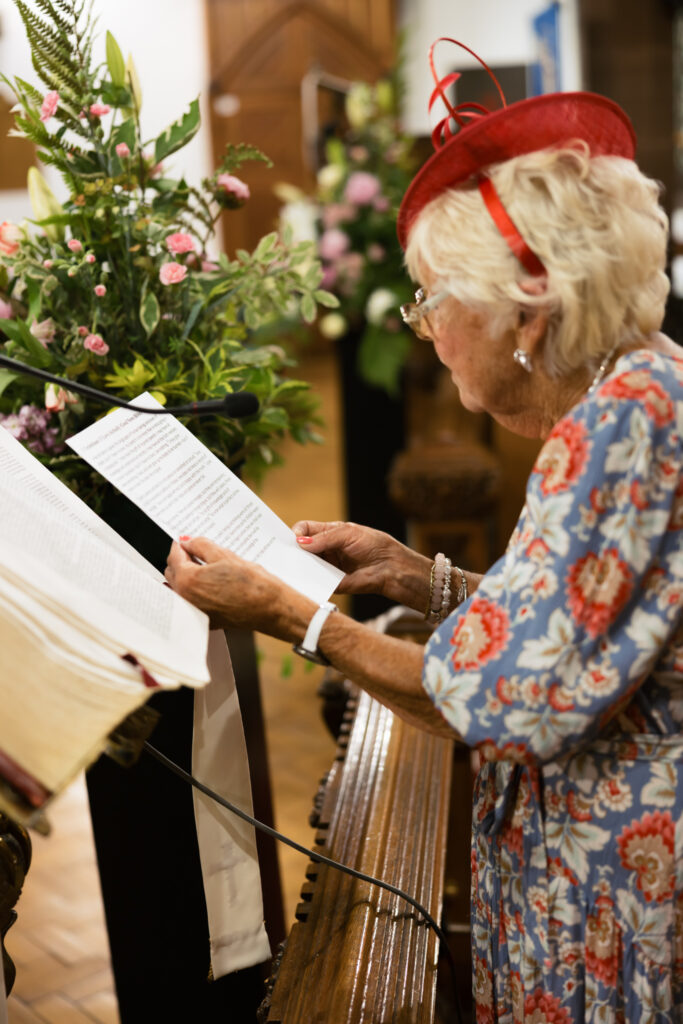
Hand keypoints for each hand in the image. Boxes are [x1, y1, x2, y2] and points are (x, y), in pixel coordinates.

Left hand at [165, 536, 306, 635]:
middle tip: (197, 552)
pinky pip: (190, 602)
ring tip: (206, 568)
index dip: (181, 545)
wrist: (270, 608)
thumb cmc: (253, 585)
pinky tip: (210, 584)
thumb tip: (188, 542)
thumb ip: (201, 546)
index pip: (174, 556)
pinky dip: (194, 592)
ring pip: (179, 588)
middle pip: (172, 573)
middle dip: (181, 560)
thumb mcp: (225, 556)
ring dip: (186, 576)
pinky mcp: (204, 620)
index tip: (187, 541)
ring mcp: (194, 612)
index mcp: (188, 580)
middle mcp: (186, 599)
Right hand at [292, 520, 427, 603]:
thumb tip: (300, 542)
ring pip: (304, 565)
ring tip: (292, 566)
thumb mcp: (348, 534)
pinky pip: (315, 582)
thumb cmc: (373, 545)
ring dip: (298, 566)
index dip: (295, 533)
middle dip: (292, 550)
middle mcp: (324, 550)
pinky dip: (308, 581)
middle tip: (284, 554)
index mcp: (327, 533)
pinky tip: (303, 579)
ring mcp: (326, 566)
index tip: (291, 539)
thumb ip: (324, 538)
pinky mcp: (330, 583)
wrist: (390, 567)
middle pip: (300, 548)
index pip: (304, 530)